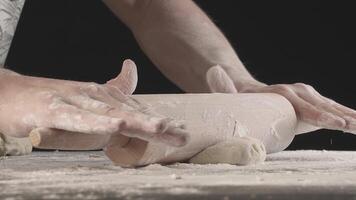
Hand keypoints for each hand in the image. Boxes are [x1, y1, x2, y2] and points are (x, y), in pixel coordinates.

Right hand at [0, 60, 187, 147]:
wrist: (8, 93)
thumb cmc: (50, 100)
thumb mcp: (85, 99)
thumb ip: (110, 89)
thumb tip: (131, 68)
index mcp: (102, 97)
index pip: (135, 110)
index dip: (158, 121)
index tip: (181, 132)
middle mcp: (92, 96)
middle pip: (130, 112)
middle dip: (157, 124)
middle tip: (182, 134)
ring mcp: (73, 101)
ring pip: (110, 113)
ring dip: (137, 121)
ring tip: (161, 127)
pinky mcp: (52, 111)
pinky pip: (78, 119)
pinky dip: (97, 123)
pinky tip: (116, 127)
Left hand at [206, 65, 355, 133]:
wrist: (247, 89)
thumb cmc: (238, 96)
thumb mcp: (229, 92)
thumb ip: (222, 85)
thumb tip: (211, 70)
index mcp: (280, 94)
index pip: (303, 106)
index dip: (319, 115)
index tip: (335, 123)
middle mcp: (296, 92)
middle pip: (322, 106)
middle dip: (341, 117)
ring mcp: (306, 96)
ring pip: (331, 107)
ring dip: (349, 116)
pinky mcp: (310, 101)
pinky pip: (331, 109)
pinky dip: (346, 115)